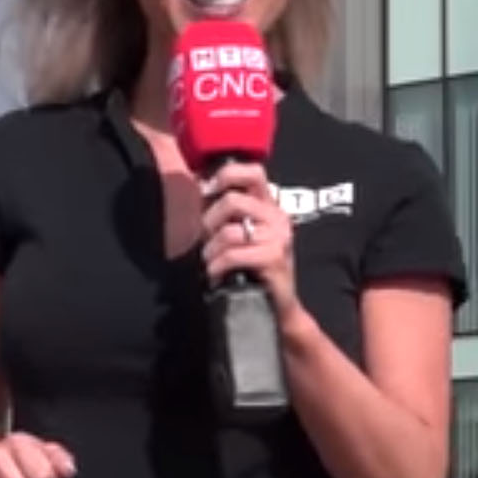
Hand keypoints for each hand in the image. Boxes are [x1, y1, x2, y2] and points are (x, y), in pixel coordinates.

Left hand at [202, 160, 297, 315]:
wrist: (275, 305)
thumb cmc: (250, 267)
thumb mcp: (239, 232)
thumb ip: (224, 210)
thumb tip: (199, 185)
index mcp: (268, 204)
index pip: (253, 172)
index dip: (227, 175)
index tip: (207, 190)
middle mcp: (277, 216)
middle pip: (233, 200)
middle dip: (209, 221)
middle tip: (206, 239)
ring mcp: (278, 237)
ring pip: (230, 231)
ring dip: (211, 249)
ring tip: (210, 260)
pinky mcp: (274, 258)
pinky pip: (234, 254)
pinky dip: (217, 265)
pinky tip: (215, 273)